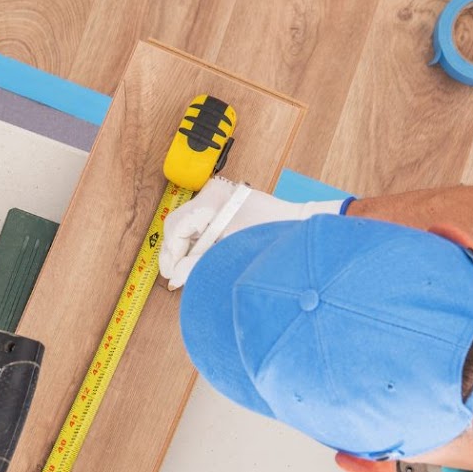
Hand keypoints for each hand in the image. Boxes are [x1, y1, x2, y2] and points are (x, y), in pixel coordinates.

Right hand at [159, 178, 347, 289]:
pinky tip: (203, 260)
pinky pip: (202, 226)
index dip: (170, 254)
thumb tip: (175, 277)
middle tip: (175, 275)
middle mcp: (214, 195)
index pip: (177, 227)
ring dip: (187, 249)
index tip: (171, 275)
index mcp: (213, 201)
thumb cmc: (273, 236)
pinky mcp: (228, 207)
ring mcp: (220, 199)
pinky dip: (199, 244)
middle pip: (179, 224)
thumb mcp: (230, 253)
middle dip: (176, 252)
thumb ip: (199, 265)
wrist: (302, 227)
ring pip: (189, 226)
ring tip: (189, 270)